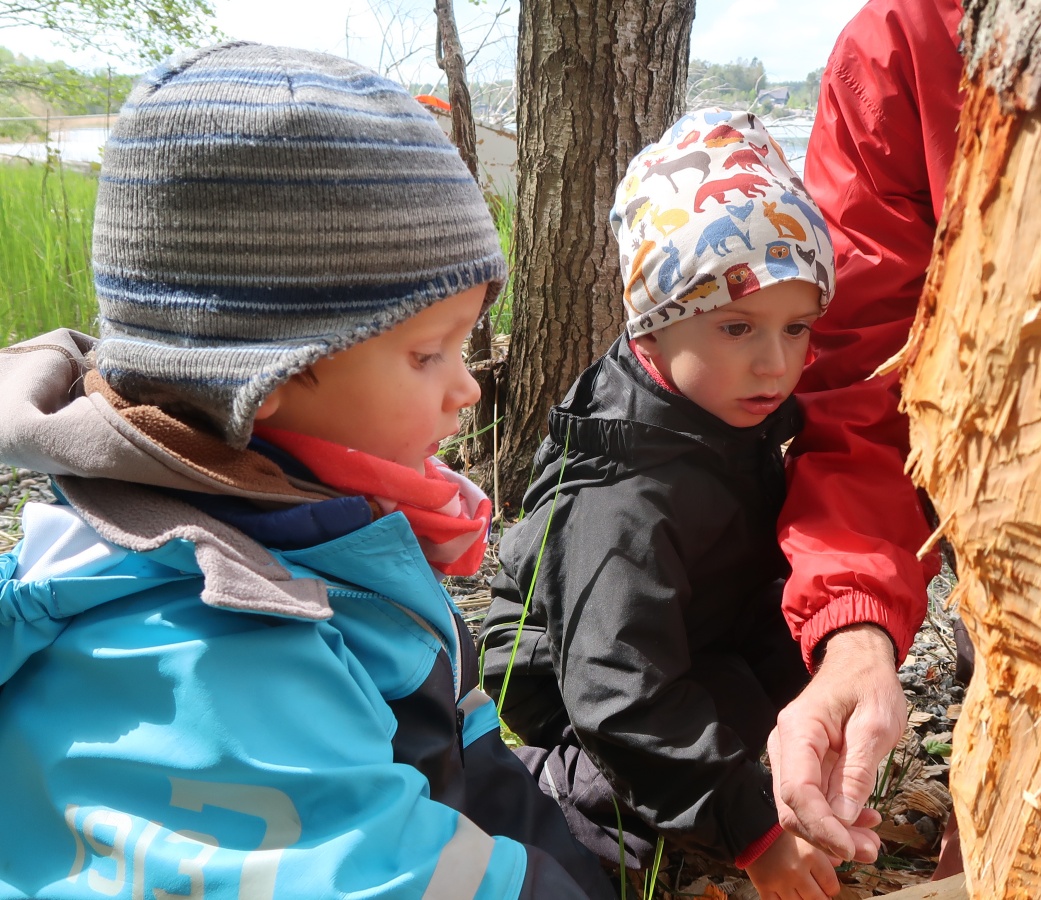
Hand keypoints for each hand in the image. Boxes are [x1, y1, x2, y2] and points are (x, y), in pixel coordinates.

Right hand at [745, 831, 840, 898]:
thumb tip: (839, 864)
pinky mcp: (764, 887)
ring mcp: (780, 882)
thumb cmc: (779, 827)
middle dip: (820, 898)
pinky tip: (786, 895)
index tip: (827, 886)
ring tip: (801, 893)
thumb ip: (823, 850)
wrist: (749, 823)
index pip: (832, 886)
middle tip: (816, 893)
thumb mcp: (805, 833)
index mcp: (810, 856)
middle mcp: (797, 872)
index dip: (831, 888)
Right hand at [767, 625, 904, 862]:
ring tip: (872, 841)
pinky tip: (864, 819)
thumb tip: (842, 817)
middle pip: (792, 806)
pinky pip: (811, 798)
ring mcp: (790, 754)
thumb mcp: (875, 724)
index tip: (853, 850)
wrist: (858, 660)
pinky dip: (834, 817)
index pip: (798, 791)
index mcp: (799, 730)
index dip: (822, 827)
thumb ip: (857, 771)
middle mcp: (785, 743)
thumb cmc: (869, 684)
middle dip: (827, 836)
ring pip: (799, 808)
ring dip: (832, 832)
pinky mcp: (802, 762)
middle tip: (871, 850)